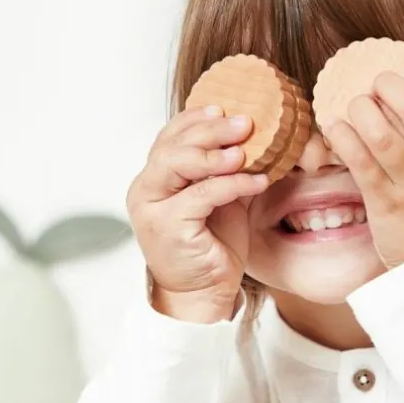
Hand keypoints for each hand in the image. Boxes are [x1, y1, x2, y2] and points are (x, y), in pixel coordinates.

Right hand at [126, 106, 268, 322]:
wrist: (204, 295)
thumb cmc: (212, 247)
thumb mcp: (221, 199)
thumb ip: (227, 170)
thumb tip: (257, 138)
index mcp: (154, 179)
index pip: (169, 137)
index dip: (195, 119)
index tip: (225, 107)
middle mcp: (145, 189)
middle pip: (172, 145)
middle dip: (211, 130)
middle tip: (246, 123)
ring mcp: (152, 208)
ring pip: (178, 164)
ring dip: (216, 153)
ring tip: (246, 150)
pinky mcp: (168, 226)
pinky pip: (201, 194)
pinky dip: (232, 183)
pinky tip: (257, 181)